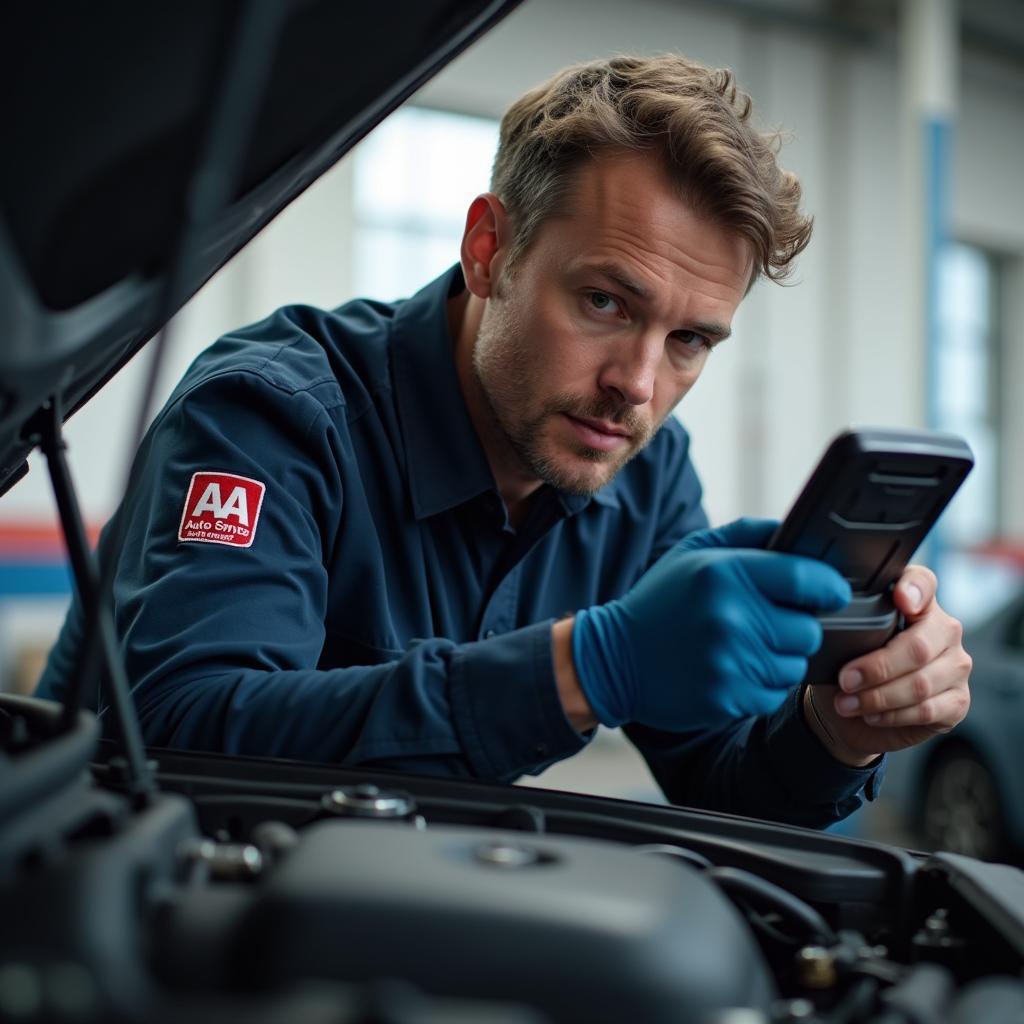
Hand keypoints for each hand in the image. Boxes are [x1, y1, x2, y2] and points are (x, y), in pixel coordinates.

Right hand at [571, 518, 851, 730]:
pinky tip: (732, 670)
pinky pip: (774, 693)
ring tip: (745, 647)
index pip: (806, 579)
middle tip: (768, 623)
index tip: (831, 591)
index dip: (829, 586)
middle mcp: (730, 617)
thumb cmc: (660, 601)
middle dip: (797, 626)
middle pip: (808, 629)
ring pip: (795, 664)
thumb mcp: (694, 551)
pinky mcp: (727, 698)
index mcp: (724, 573)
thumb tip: (796, 531)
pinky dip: (761, 684)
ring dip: (780, 657)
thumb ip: (748, 534)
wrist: (613, 659)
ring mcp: (729, 661)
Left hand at [805, 566, 971, 764]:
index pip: (923, 583)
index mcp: (916, 604)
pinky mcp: (957, 701)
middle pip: (917, 646)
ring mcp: (955, 665)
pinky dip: (892, 715)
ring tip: (847, 703)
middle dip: (876, 667)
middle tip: (845, 680)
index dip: (914, 588)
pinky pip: (927, 709)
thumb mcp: (840, 645)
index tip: (899, 599)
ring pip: (921, 683)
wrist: (853, 715)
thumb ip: (847, 628)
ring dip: (878, 697)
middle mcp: (943, 630)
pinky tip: (870, 715)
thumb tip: (825, 629)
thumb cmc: (849, 669)